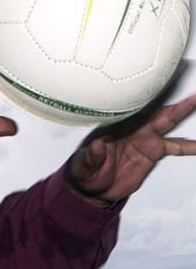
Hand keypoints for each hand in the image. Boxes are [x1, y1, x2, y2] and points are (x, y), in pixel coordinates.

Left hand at [65, 93, 195, 203]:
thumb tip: (97, 147)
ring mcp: (147, 138)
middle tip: (193, 93)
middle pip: (157, 109)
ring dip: (185, 112)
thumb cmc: (85, 171)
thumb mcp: (83, 166)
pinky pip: (175, 146)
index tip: (158, 79)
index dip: (146, 91)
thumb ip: (91, 156)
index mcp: (117, 125)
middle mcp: (135, 127)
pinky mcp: (154, 152)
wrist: (93, 189)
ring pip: (169, 122)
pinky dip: (189, 146)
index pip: (133, 104)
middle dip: (173, 99)